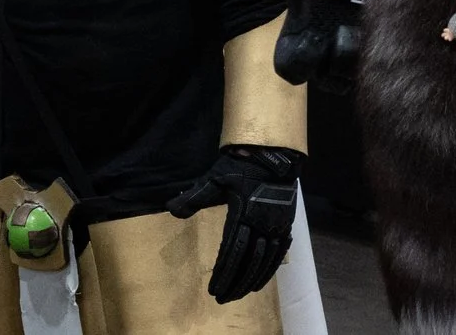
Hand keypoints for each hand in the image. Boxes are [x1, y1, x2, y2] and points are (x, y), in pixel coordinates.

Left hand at [168, 144, 301, 302]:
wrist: (273, 156)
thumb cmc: (241, 166)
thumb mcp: (215, 178)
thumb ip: (194, 197)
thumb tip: (170, 209)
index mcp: (243, 214)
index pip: (232, 252)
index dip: (222, 273)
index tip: (213, 289)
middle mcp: (262, 224)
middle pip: (248, 262)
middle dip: (235, 283)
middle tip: (222, 299)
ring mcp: (276, 226)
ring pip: (264, 262)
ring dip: (250, 281)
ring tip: (237, 295)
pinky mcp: (285, 226)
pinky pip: (278, 254)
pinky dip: (268, 271)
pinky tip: (259, 283)